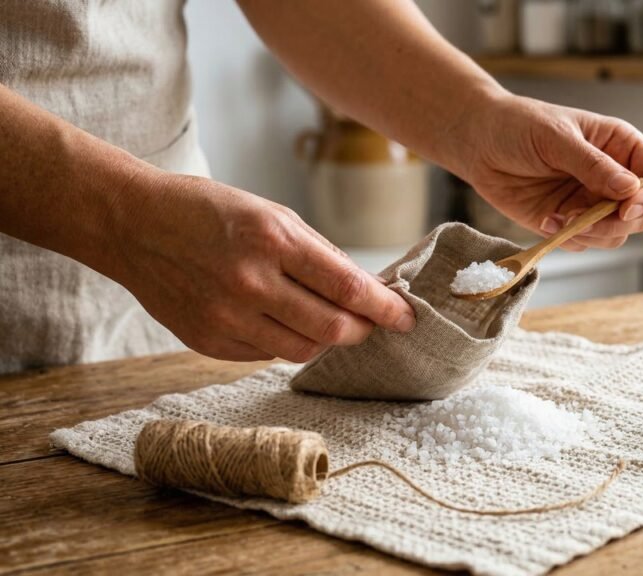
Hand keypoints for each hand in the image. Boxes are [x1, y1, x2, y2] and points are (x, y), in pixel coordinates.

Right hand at [101, 171, 415, 362]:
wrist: (134, 225)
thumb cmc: (210, 212)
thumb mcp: (271, 214)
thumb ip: (320, 254)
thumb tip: (367, 289)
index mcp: (272, 239)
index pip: (347, 286)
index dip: (385, 308)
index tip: (406, 317)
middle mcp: (250, 281)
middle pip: (332, 329)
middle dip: (362, 329)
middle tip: (373, 323)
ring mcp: (226, 316)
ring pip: (302, 350)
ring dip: (326, 339)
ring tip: (327, 320)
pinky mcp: (208, 341)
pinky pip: (266, 354)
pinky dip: (285, 342)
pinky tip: (280, 320)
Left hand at [458, 94, 642, 250]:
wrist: (478, 142)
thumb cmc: (518, 125)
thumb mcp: (556, 137)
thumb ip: (593, 164)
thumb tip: (630, 189)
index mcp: (622, 146)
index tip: (627, 208)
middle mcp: (614, 177)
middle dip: (617, 223)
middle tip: (582, 220)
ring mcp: (592, 202)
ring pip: (617, 234)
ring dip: (592, 235)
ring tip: (559, 219)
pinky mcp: (569, 221)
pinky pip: (586, 243)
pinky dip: (570, 240)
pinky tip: (546, 221)